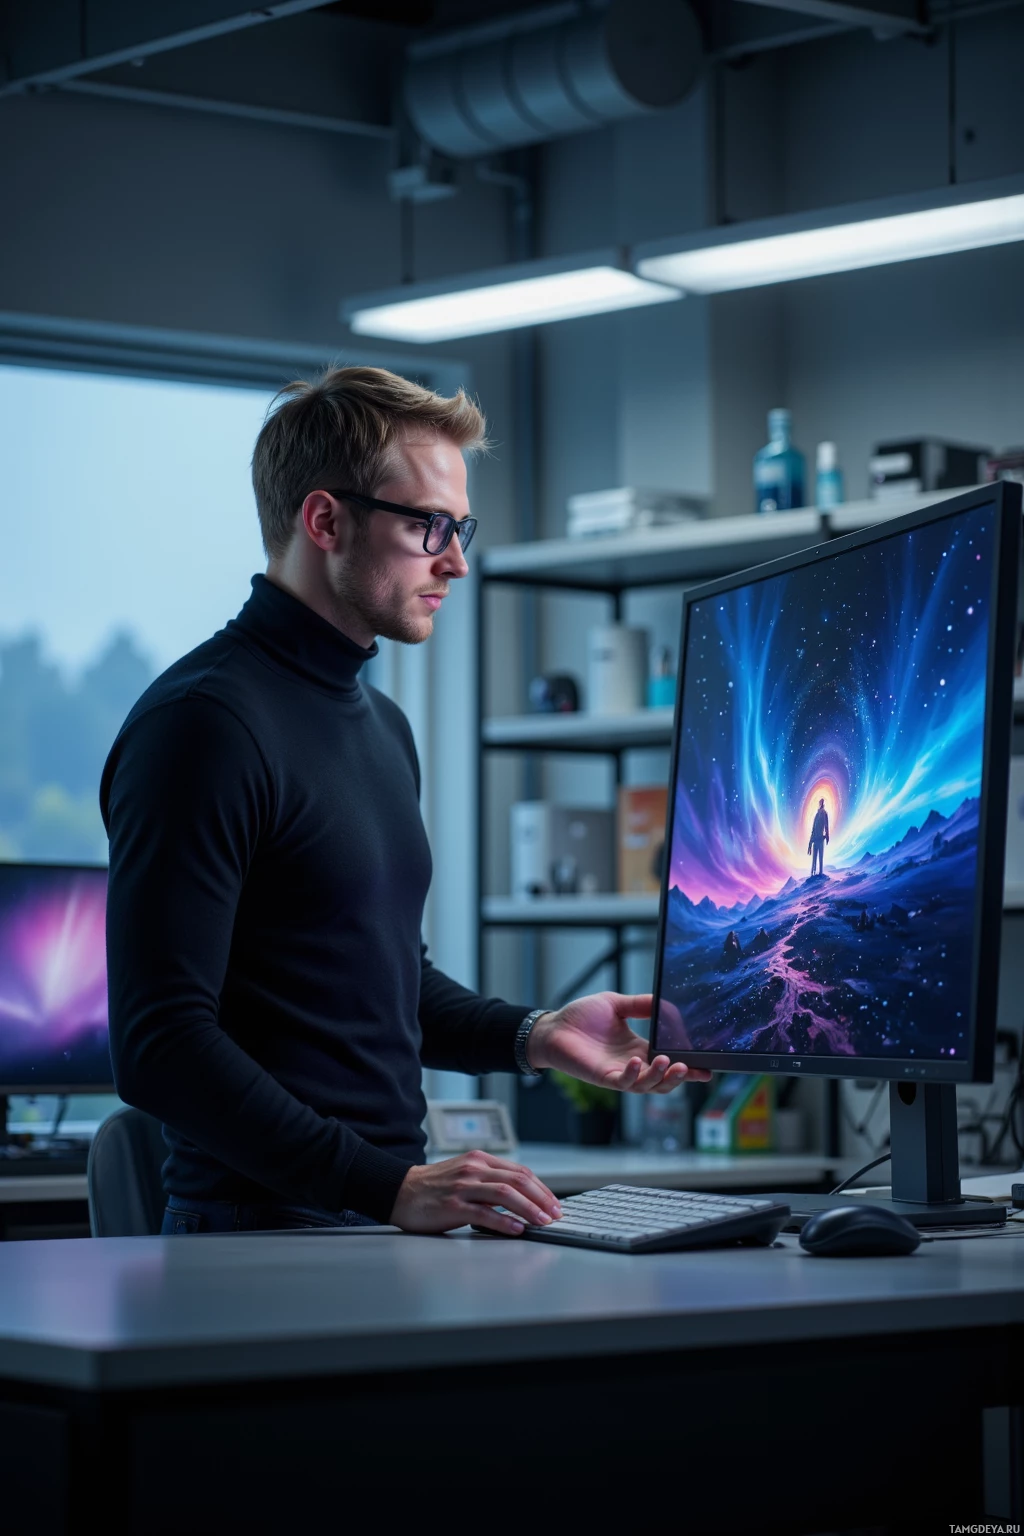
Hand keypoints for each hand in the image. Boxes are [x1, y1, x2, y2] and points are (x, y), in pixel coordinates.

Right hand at [390, 1152, 561, 1235]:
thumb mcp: (465, 1173)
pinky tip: (516, 1228)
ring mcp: (463, 1187)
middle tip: (555, 1214)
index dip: (541, 1188)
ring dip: (529, 1208)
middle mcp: (473, 1169)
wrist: (400, 1191)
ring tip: (542, 1221)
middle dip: (541, 1198)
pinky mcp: (452, 1206)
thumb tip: (521, 1198)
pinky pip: (484, 1213)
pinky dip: (504, 1221)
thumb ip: (489, 1180)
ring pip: (505, 1193)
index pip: (520, 1171)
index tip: (554, 1203)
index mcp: (479, 1160)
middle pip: (517, 1180)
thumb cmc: (434, 1187)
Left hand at [526, 991, 711, 1092]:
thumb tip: (665, 1002)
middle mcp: (632, 1064)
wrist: (553, 1027)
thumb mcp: (616, 1005)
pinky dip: (632, 1074)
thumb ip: (640, 1004)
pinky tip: (636, 1060)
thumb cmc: (580, 1017)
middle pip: (663, 1080)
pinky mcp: (602, 1077)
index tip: (707, 1066)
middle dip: (682, 1078)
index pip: (668, 1061)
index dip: (688, 1066)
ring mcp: (618, 1073)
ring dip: (661, 1077)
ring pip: (647, 1085)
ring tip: (669, 1062)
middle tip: (696, 1071)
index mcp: (638, 1048)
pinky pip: (622, 1082)